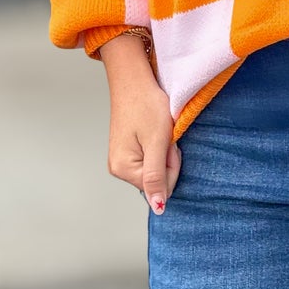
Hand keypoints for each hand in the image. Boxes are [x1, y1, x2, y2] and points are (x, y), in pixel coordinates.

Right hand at [99, 33, 179, 213]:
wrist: (134, 80)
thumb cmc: (146, 105)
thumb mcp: (157, 142)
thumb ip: (157, 177)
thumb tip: (158, 208)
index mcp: (123, 169)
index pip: (161, 187)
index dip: (171, 164)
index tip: (166, 143)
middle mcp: (118, 169)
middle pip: (158, 181)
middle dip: (168, 160)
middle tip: (163, 136)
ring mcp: (121, 161)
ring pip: (156, 170)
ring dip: (164, 152)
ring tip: (157, 132)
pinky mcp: (127, 152)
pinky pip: (151, 160)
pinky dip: (159, 148)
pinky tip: (153, 133)